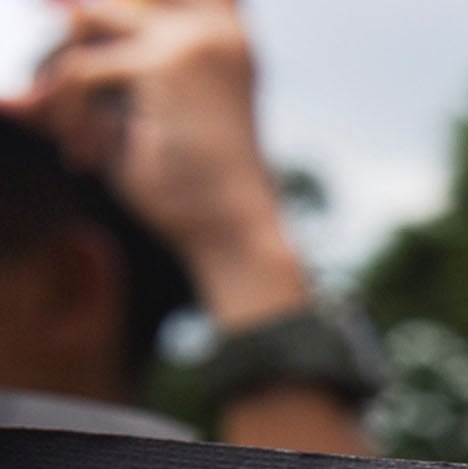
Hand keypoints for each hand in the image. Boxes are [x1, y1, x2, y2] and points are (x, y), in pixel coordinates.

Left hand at [10, 0, 308, 329]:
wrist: (230, 231)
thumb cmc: (188, 186)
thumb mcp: (136, 126)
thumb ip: (90, 94)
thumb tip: (12, 101)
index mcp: (224, 36)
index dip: (119, 8)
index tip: (65, 17)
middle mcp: (215, 29)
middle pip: (103, 7)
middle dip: (62, 53)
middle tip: (42, 106)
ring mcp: (191, 41)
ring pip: (84, 22)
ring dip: (61, 81)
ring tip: (70, 137)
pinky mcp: (164, 66)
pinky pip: (81, 70)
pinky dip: (68, 115)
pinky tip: (85, 158)